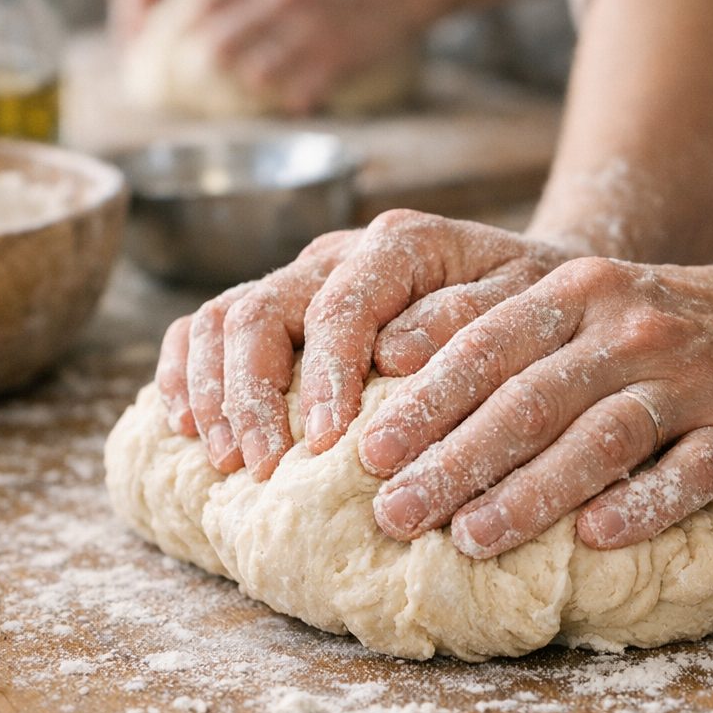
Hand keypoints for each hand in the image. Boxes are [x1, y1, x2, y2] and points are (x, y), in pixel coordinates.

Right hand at [155, 210, 568, 479]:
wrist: (525, 282)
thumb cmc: (526, 301)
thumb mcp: (520, 304)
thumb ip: (461, 321)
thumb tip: (393, 357)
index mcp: (396, 245)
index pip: (338, 307)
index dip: (322, 376)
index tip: (321, 443)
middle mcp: (338, 255)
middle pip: (261, 309)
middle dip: (251, 392)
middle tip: (261, 466)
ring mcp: (302, 278)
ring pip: (224, 315)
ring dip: (214, 390)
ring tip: (227, 459)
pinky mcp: (283, 306)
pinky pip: (209, 325)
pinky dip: (188, 370)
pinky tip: (185, 423)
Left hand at [165, 0, 430, 112]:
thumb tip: (196, 16)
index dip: (172, 29)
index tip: (164, 51)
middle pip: (215, 41)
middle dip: (198, 70)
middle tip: (193, 85)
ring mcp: (309, 29)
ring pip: (250, 74)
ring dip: (245, 89)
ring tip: (250, 93)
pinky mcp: (336, 60)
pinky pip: (293, 95)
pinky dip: (287, 102)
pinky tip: (294, 97)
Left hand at [358, 255, 712, 555]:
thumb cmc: (642, 328)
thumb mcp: (572, 304)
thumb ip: (496, 334)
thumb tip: (387, 373)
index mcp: (573, 294)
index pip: (485, 347)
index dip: (425, 401)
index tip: (368, 453)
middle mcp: (626, 330)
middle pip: (531, 399)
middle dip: (456, 459)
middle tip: (395, 514)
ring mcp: (689, 380)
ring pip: (601, 437)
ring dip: (533, 492)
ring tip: (471, 539)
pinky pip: (689, 473)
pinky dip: (644, 505)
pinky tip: (595, 538)